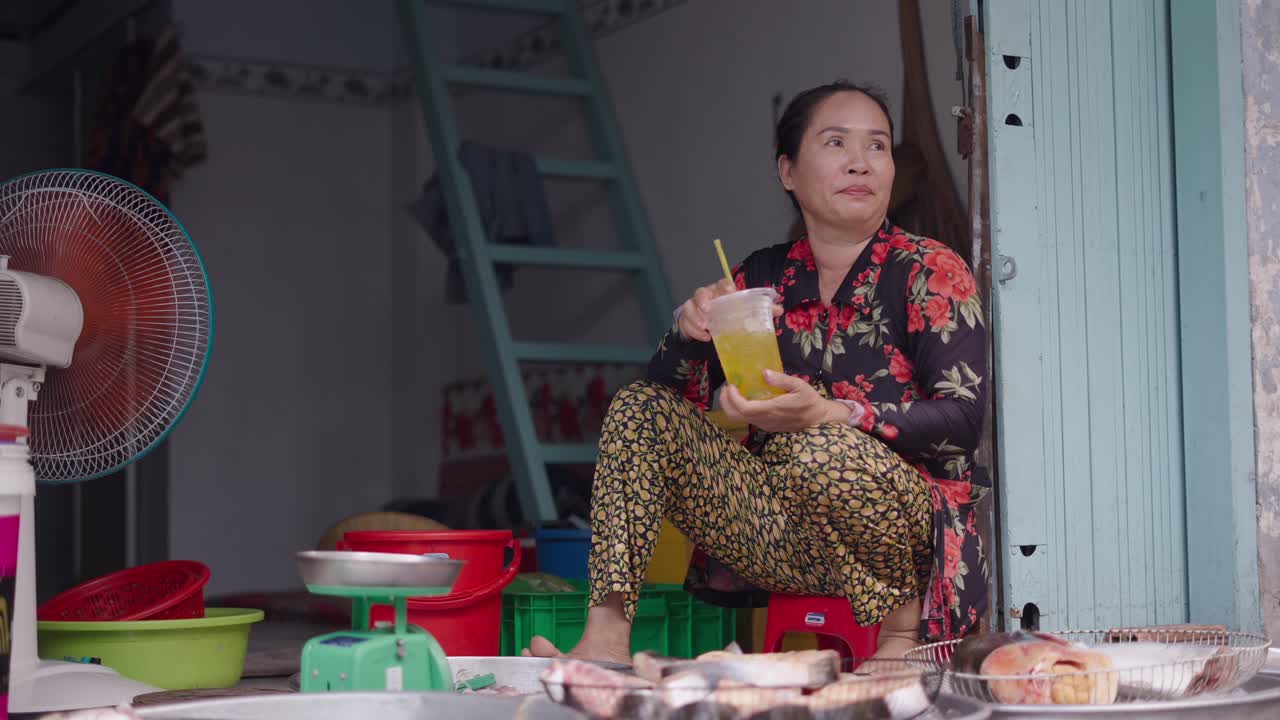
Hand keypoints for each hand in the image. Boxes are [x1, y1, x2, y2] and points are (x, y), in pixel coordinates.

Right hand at [676, 278, 783, 341]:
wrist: (709, 329)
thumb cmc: (729, 316)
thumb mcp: (745, 313)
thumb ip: (761, 310)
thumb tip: (779, 309)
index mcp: (721, 292)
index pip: (722, 283)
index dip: (725, 286)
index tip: (729, 291)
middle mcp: (707, 297)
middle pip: (701, 292)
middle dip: (703, 300)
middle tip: (708, 310)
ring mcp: (694, 307)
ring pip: (689, 306)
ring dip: (696, 316)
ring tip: (705, 327)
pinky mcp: (686, 319)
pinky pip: (686, 322)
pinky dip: (694, 330)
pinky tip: (705, 337)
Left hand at [720, 370, 851, 432]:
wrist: (818, 419)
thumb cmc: (810, 401)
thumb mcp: (800, 386)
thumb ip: (782, 379)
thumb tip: (764, 372)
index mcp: (772, 409)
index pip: (744, 408)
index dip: (733, 398)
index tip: (730, 385)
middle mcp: (765, 420)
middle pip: (736, 416)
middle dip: (725, 402)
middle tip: (726, 387)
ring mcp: (765, 425)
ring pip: (740, 419)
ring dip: (732, 405)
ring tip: (733, 390)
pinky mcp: (767, 426)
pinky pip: (748, 419)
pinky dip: (740, 409)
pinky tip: (746, 397)